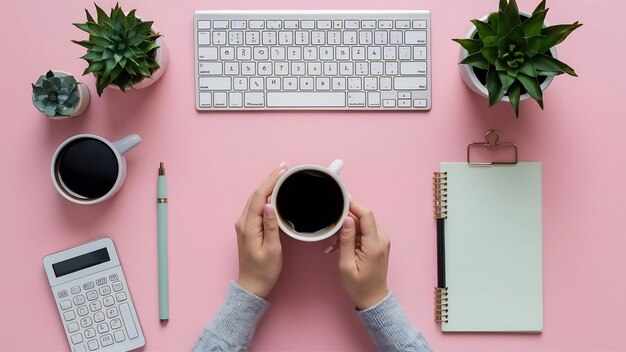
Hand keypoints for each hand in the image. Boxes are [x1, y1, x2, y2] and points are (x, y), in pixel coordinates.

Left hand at [235, 164, 286, 297]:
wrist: (252, 285)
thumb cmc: (264, 271)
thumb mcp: (272, 250)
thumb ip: (271, 226)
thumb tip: (271, 205)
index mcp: (248, 226)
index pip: (259, 197)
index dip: (271, 182)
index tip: (282, 171)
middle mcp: (243, 222)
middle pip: (255, 194)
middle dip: (269, 180)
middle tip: (284, 169)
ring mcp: (244, 224)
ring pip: (255, 199)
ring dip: (267, 186)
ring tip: (280, 176)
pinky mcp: (247, 228)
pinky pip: (255, 206)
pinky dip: (265, 196)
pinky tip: (273, 193)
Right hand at [337, 199, 390, 309]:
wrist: (373, 299)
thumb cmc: (358, 286)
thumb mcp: (346, 264)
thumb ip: (346, 240)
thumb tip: (347, 220)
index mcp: (374, 244)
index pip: (366, 215)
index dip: (354, 204)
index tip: (341, 198)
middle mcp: (381, 240)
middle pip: (365, 217)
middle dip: (349, 215)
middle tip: (333, 219)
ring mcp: (382, 242)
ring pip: (364, 224)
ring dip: (350, 226)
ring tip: (336, 238)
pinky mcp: (379, 244)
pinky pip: (366, 232)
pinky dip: (354, 233)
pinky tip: (343, 243)